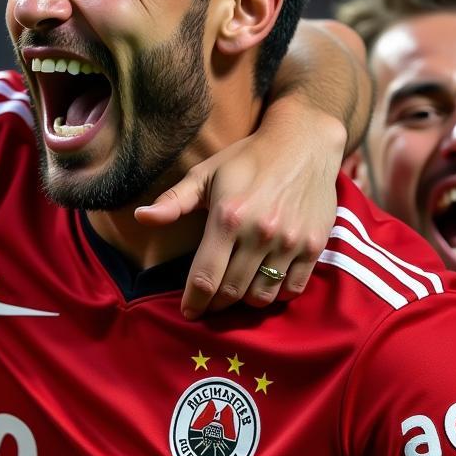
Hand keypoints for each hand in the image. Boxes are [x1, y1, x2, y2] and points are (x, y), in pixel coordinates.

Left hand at [136, 106, 344, 317]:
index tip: (188, 312)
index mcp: (228, 217)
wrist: (303, 143)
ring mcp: (290, 242)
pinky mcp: (314, 246)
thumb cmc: (247, 158)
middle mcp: (259, 234)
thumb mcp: (205, 173)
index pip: (205, 277)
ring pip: (262, 296)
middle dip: (215, 304)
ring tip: (235, 293)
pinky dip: (276, 295)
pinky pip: (292, 289)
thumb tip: (141, 217)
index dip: (193, 301)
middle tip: (208, 305)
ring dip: (244, 302)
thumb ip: (174, 201)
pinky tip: (264, 284)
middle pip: (231, 291)